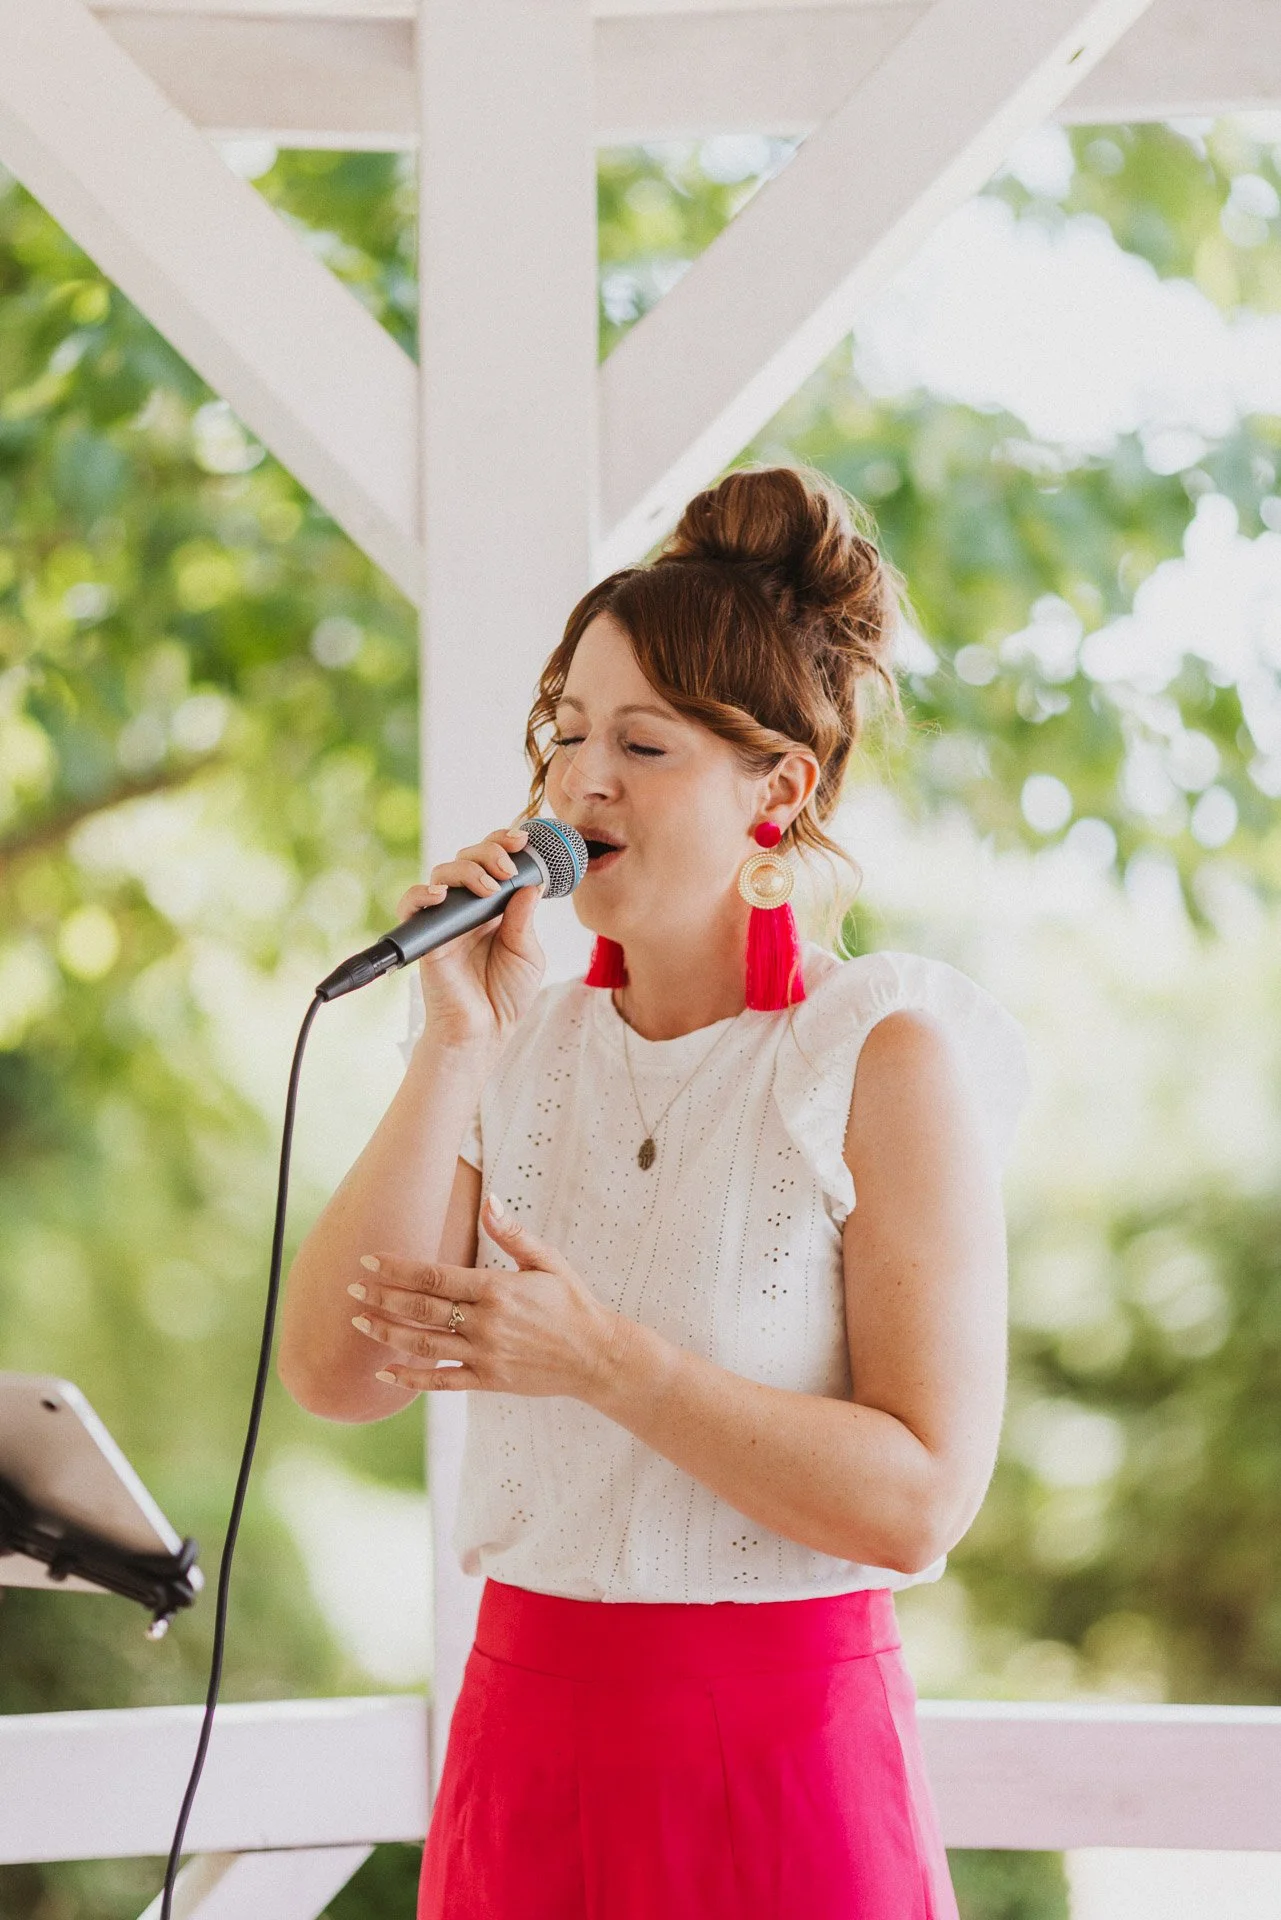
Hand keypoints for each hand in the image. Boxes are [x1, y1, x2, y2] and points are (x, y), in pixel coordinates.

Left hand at [347, 1193, 624, 1399]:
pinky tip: (385, 1373)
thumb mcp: (547, 1261)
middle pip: (421, 1309)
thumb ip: (512, 1233)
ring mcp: (485, 1355)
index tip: (369, 1261)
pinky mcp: (489, 1381)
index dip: (397, 1268)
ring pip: (423, 1345)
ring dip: (387, 1333)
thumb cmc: (572, 1302)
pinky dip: (410, 1379)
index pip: (434, 1276)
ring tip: (359, 1323)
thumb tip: (489, 1201)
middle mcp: (486, 1323)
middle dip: (381, 1298)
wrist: (597, 1355)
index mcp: (497, 1288)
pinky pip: (441, 1382)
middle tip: (351, 1290)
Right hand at [399, 825, 545, 1053]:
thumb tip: (530, 884)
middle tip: (507, 868)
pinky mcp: (426, 936)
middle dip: (489, 852)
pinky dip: (423, 893)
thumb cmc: (506, 995)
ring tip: (489, 887)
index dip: (504, 844)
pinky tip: (442, 896)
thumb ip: (525, 919)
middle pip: (468, 858)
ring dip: (467, 870)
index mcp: (496, 907)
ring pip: (443, 873)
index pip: (495, 862)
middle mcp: (469, 908)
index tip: (523, 841)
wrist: (484, 1031)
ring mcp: (446, 919)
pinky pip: (412, 904)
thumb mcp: (528, 953)